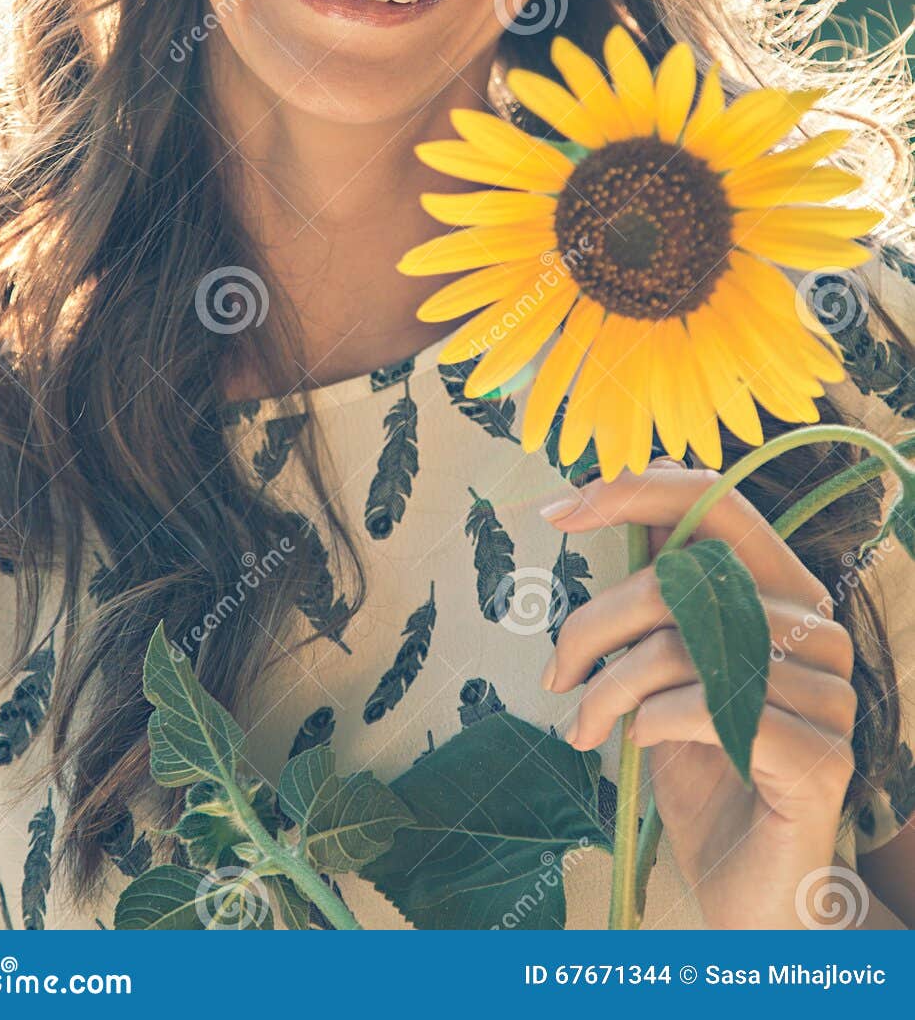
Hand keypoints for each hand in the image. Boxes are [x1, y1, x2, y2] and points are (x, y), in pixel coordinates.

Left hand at [539, 459, 856, 929]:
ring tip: (587, 727)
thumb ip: (657, 600)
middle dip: (597, 621)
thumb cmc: (704, 776)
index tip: (560, 507)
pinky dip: (654, 722)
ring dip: (613, 687)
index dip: (637, 490)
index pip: (719, 504)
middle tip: (556, 675)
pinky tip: (638, 745)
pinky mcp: (822, 756)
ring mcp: (829, 694)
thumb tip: (601, 507)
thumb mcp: (665, 676)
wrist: (749, 895)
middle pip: (686, 578)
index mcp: (784, 593)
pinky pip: (712, 710)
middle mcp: (819, 631)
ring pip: (688, 648)